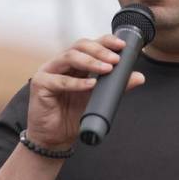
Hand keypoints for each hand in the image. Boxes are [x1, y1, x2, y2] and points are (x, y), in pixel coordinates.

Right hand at [26, 34, 145, 149]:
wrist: (55, 138)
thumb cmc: (72, 116)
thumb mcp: (98, 99)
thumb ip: (115, 87)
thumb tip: (139, 77)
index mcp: (75, 64)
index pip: (90, 45)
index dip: (105, 41)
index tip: (122, 46)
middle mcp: (61, 64)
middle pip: (79, 46)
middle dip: (100, 50)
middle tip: (115, 59)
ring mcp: (49, 72)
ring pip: (69, 57)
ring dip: (90, 61)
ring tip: (107, 69)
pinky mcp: (40, 84)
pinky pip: (60, 80)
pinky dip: (77, 82)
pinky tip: (91, 85)